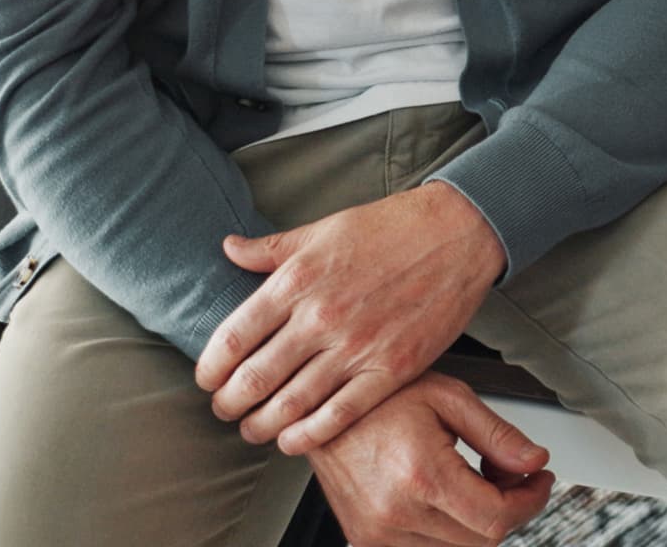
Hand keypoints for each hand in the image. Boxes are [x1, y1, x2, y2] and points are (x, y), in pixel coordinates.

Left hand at [196, 182, 503, 453]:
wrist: (458, 232)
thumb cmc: (393, 227)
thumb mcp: (324, 228)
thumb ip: (272, 248)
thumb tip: (228, 248)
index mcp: (298, 280)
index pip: (231, 339)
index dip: (209, 370)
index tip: (207, 379)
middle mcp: (321, 317)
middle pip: (253, 380)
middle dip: (229, 404)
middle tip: (225, 409)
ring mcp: (356, 346)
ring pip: (290, 405)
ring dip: (261, 425)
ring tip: (253, 428)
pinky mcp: (391, 369)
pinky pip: (338, 416)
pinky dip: (307, 436)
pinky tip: (292, 440)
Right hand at [307, 372, 553, 546]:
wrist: (320, 406)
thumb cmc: (380, 395)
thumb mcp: (449, 397)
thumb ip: (498, 434)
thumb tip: (535, 461)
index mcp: (421, 477)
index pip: (497, 519)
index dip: (531, 501)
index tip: (540, 480)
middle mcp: (396, 515)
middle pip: (481, 541)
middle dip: (510, 508)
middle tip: (512, 473)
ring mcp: (377, 533)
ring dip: (480, 521)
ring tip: (477, 477)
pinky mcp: (365, 538)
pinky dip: (449, 530)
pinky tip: (450, 495)